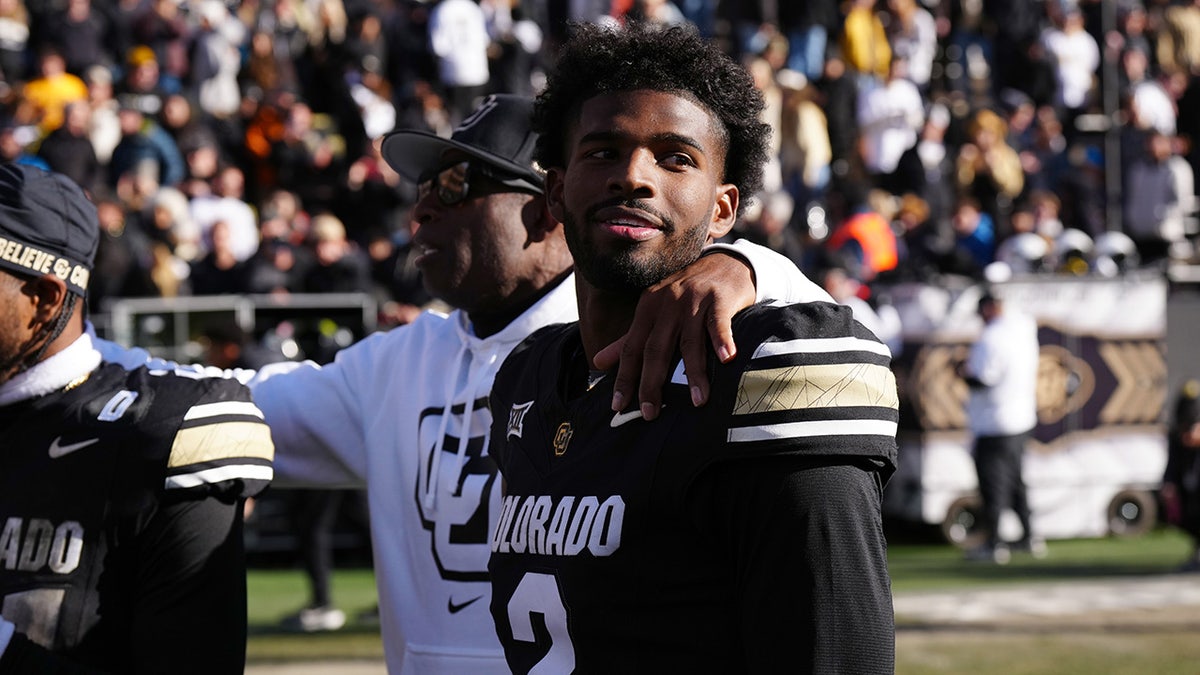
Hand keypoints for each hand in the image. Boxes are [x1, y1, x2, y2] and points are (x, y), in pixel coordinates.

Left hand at [594, 252, 755, 419]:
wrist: (724, 263)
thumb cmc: (686, 294)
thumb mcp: (654, 311)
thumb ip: (628, 339)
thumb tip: (597, 362)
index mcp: (647, 308)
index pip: (632, 348)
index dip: (624, 377)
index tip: (618, 405)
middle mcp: (667, 304)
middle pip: (656, 349)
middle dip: (651, 382)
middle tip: (650, 413)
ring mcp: (694, 300)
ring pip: (690, 342)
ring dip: (694, 373)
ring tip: (698, 401)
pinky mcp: (719, 299)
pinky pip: (719, 323)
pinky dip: (723, 341)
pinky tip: (727, 360)